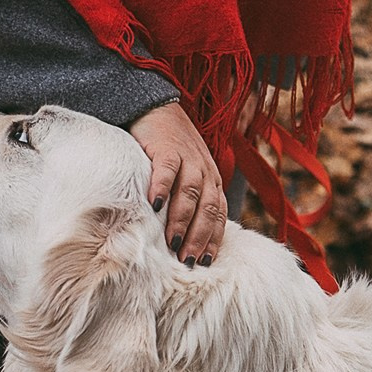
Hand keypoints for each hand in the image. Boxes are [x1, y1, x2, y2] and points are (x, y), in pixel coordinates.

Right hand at [131, 101, 225, 265]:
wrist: (158, 108)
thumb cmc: (170, 149)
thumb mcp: (187, 175)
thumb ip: (189, 201)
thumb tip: (183, 240)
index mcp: (212, 181)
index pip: (218, 215)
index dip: (213, 240)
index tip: (204, 264)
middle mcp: (205, 171)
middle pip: (207, 208)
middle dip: (200, 237)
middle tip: (189, 261)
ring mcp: (187, 158)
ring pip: (190, 193)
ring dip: (182, 220)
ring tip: (173, 243)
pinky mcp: (166, 147)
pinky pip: (167, 170)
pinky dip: (162, 188)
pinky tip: (153, 206)